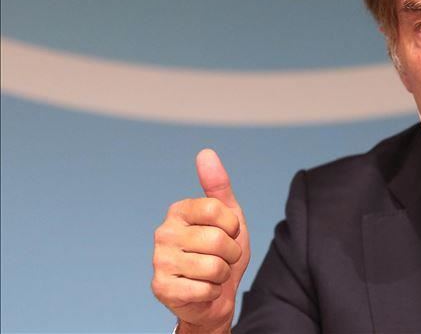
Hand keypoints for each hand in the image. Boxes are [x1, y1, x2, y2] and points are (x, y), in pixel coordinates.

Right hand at [152, 149, 250, 332]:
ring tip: (212, 274)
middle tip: (222, 259)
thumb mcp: (229, 217)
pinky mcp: (160, 287)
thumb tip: (205, 153)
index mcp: (179, 211)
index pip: (216, 209)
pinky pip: (204, 288)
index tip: (228, 232)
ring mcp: (159, 260)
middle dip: (231, 254)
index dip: (232, 226)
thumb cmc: (222, 254)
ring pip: (213, 266)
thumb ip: (218, 186)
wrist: (215, 297)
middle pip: (217, 240)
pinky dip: (212, 292)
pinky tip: (202, 289)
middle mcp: (163, 232)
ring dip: (222, 274)